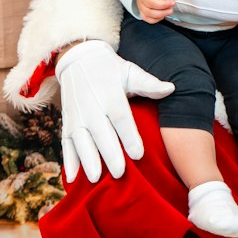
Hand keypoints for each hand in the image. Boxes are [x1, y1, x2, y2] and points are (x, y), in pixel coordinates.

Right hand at [53, 39, 173, 181]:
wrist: (78, 59)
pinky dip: (68, 161)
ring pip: (81, 141)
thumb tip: (171, 88)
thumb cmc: (111, 69)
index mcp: (110, 95)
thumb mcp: (130, 72)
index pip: (121, 118)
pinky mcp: (66, 122)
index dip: (129, 137)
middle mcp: (91, 106)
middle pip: (100, 133)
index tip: (138, 154)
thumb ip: (149, 84)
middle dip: (109, 154)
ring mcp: (76, 116)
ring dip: (87, 160)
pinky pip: (66, 143)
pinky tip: (72, 179)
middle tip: (119, 173)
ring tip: (95, 178)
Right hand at [133, 0, 177, 22]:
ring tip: (170, 10)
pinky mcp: (142, 12)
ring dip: (163, 13)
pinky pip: (149, 19)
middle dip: (165, 5)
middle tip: (173, 3)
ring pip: (150, 13)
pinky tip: (163, 14)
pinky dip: (157, 19)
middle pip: (152, 3)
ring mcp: (141, 5)